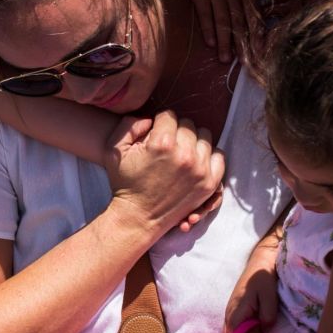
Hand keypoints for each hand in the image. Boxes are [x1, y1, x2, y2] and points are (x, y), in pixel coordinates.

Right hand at [105, 111, 225, 236]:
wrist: (138, 217)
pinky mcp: (210, 183)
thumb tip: (149, 119)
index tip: (156, 135)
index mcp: (161, 143)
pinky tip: (196, 161)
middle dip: (176, 131)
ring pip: (204, 137)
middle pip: (188, 124)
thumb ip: (128, 125)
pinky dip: (209, 155)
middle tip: (167, 146)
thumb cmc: (124, 183)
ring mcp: (200, 169)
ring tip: (181, 153)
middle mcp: (184, 154)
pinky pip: (219, 156)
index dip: (160, 123)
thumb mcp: (113, 150)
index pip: (169, 115)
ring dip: (193, 141)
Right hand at [175, 0, 253, 64]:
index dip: (257, 34)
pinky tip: (209, 42)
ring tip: (224, 59)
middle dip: (241, 43)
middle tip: (244, 62)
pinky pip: (204, 13)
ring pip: (222, 20)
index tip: (260, 51)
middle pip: (238, 21)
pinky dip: (207, 28)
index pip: (254, 15)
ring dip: (224, 40)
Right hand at [223, 242, 279, 332]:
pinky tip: (256, 318)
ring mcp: (230, 310)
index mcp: (237, 310)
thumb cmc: (264, 279)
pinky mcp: (234, 308)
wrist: (260, 263)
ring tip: (260, 320)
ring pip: (233, 330)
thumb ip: (267, 317)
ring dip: (247, 331)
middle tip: (261, 325)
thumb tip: (262, 329)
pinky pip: (236, 324)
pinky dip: (245, 326)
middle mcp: (229, 312)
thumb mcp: (270, 298)